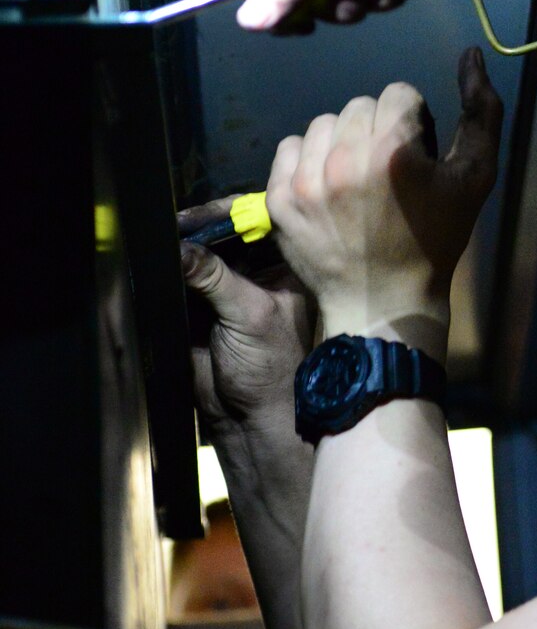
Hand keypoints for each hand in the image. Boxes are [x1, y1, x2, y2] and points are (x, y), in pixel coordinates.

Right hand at [179, 201, 316, 439]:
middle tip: (178, 225)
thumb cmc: (271, 368)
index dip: (235, 212)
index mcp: (285, 267)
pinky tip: (159, 260)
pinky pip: (181, 275)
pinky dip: (169, 268)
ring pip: (200, 251)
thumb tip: (182, 246)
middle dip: (202, 226)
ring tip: (166, 239)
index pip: (260, 221)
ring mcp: (227, 286)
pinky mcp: (199, 304)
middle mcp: (257, 270)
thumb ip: (216, 277)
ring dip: (183, 245)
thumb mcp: (250, 314)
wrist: (249, 416)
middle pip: (225, 231)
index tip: (208, 213)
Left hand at [264, 53, 502, 345]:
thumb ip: (482, 111)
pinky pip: (290, 147)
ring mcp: (305, 181)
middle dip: (378, 130)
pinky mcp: (278, 199)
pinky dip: (310, 161)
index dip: (414, 124)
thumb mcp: (475, 177)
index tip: (416, 160)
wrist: (384, 303)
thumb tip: (471, 55)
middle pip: (361, 105)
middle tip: (389, 174)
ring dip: (342, 141)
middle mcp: (343, 159)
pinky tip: (329, 188)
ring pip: (324, 123)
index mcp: (392, 151)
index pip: (399, 93)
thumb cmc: (436, 241)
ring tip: (357, 180)